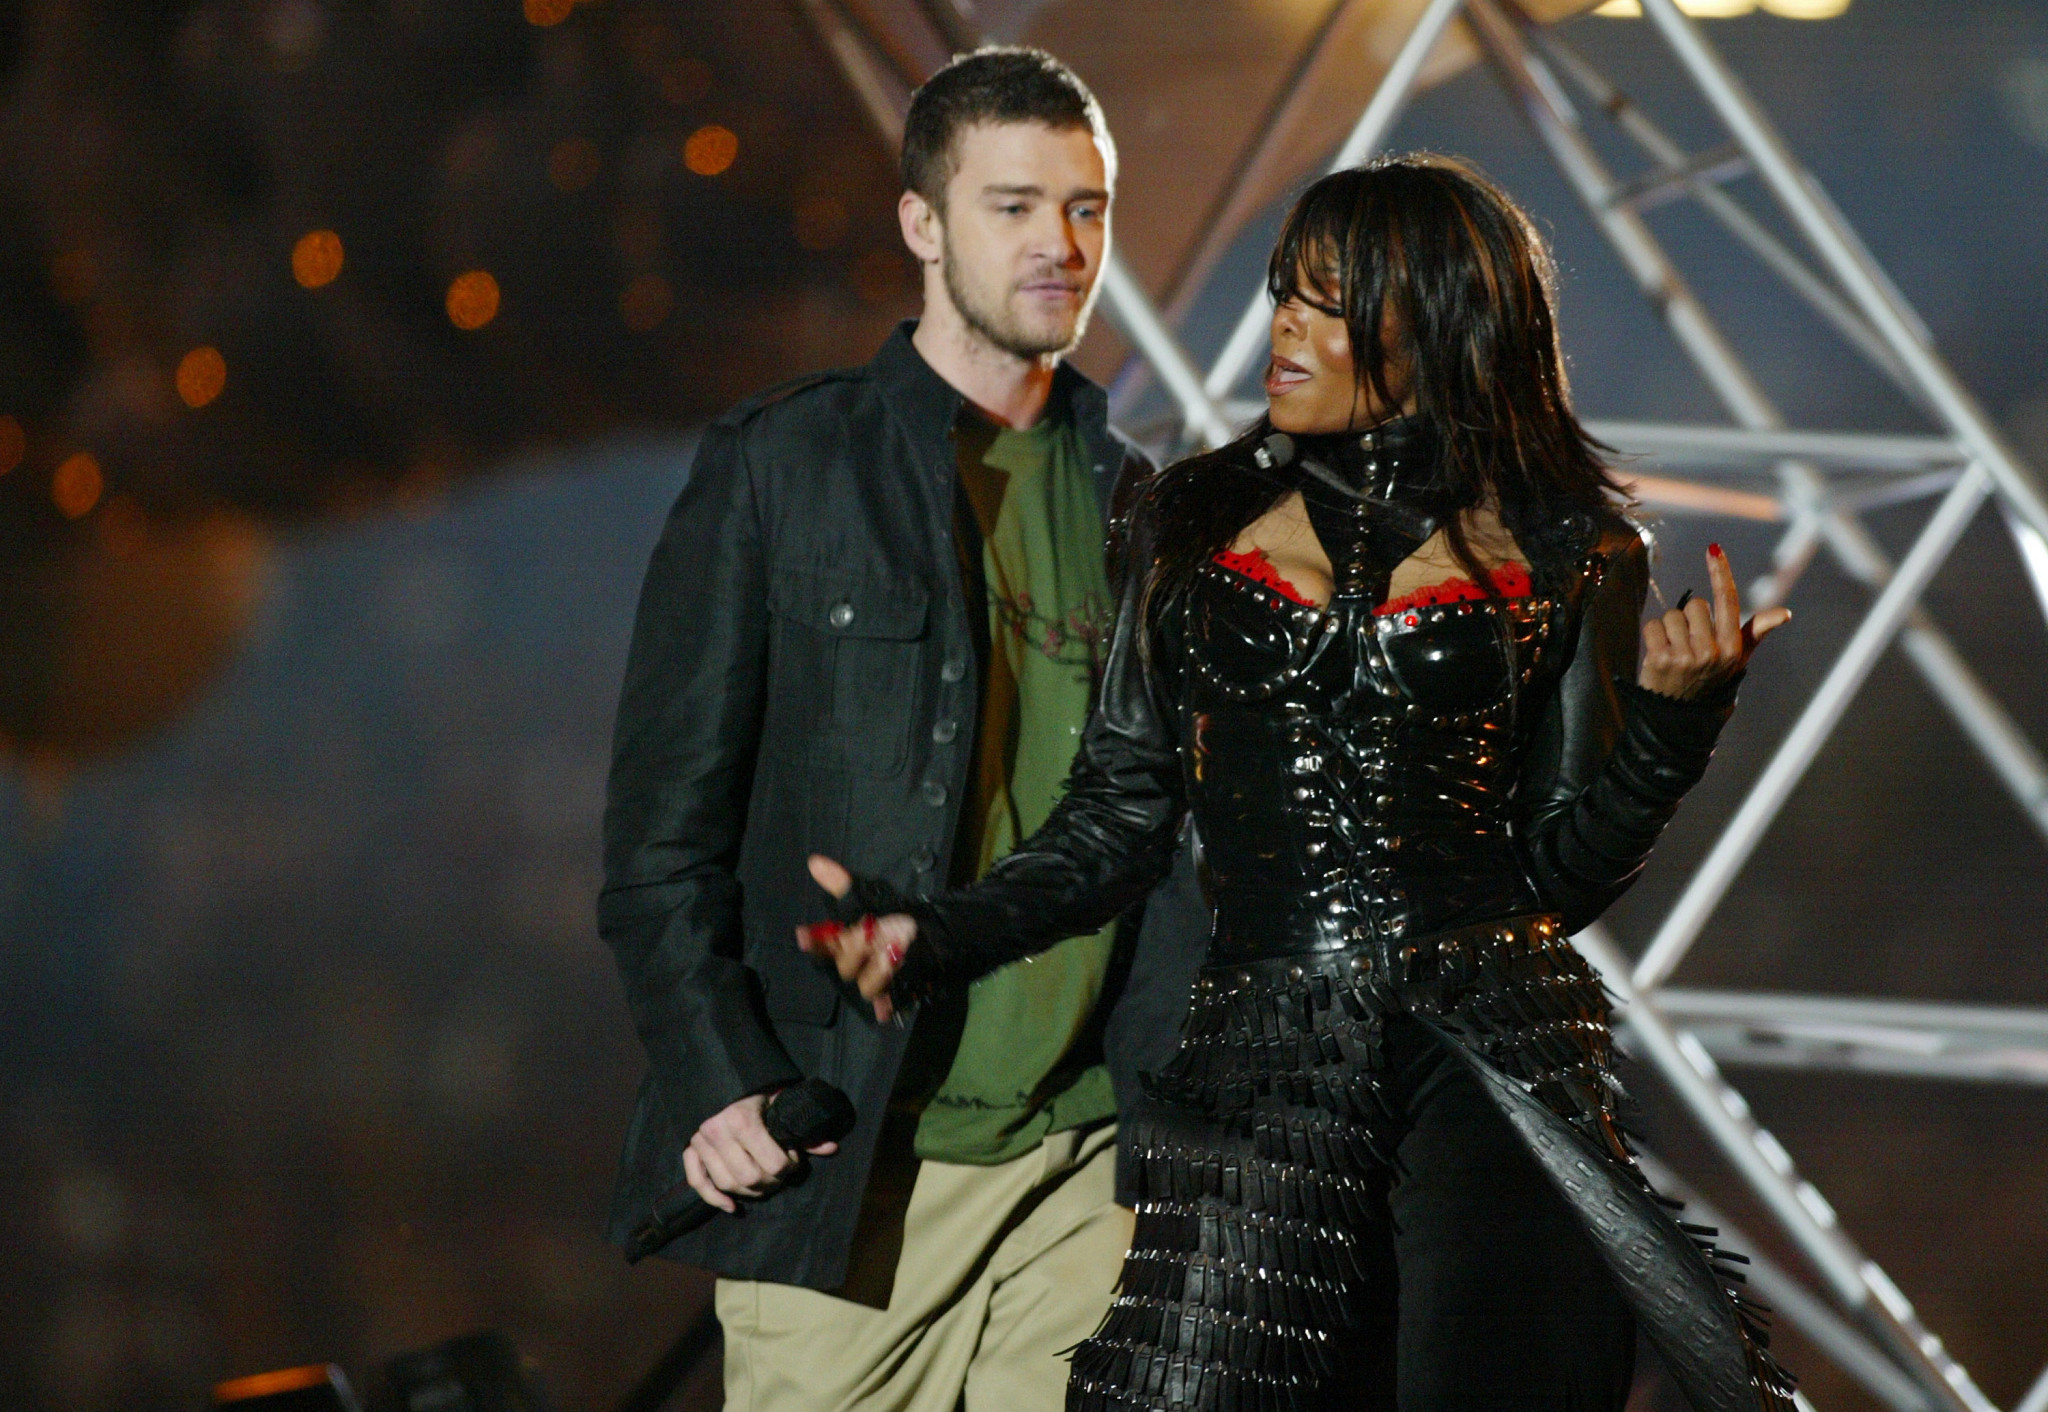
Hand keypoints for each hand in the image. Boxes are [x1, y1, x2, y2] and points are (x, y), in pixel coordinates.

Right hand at [682, 1090, 840, 1214]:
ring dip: (749, 1192)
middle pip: (750, 1178)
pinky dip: (714, 1199)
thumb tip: (832, 1148)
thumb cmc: (763, 1100)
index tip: (793, 1159)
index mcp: (742, 1119)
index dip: (788, 1168)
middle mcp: (717, 1130)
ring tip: (764, 1183)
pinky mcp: (691, 1150)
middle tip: (780, 1175)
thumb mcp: (784, 1110)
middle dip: (771, 1182)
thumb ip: (805, 1133)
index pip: (772, 1163)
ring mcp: (701, 1141)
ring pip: (728, 1184)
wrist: (733, 1086)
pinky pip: (699, 1183)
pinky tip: (732, 1206)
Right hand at [794, 855, 916, 1023]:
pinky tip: (889, 1003)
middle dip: (859, 947)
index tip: (805, 935)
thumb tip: (815, 862)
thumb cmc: (895, 916)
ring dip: (878, 971)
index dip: (814, 941)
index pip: (824, 945)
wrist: (933, 935)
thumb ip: (843, 883)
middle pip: (846, 965)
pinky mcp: (896, 994)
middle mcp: (859, 964)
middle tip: (875, 931)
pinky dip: (887, 1005)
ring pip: (866, 985)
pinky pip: (888, 1005)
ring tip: (896, 951)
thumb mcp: (870, 898)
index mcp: (848, 942)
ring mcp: (877, 981)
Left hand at [1639, 543, 1791, 699]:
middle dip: (1688, 620)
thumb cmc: (1710, 679)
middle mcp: (1712, 652)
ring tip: (1673, 652)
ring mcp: (1686, 657)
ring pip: (1671, 615)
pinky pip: (1652, 626)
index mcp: (1733, 648)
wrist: (1679, 715)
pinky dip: (1652, 636)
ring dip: (1668, 629)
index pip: (1728, 601)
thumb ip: (1756, 632)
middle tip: (1688, 645)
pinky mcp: (1660, 659)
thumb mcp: (1736, 658)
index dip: (1721, 573)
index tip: (1714, 549)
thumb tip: (1786, 613)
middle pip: (1695, 605)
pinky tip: (1658, 655)